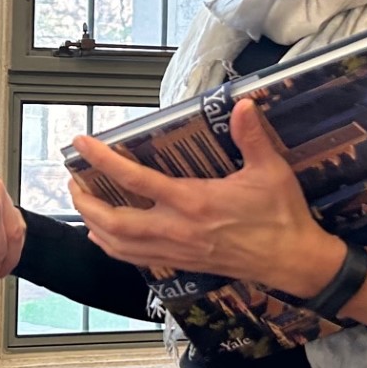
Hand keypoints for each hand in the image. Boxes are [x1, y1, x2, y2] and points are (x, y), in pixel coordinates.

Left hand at [71, 101, 366, 328]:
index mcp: (193, 202)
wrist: (292, 261)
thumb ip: (252, 137)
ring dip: (93, 225)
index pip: (134, 180)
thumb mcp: (270, 171)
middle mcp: (177, 229)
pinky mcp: (181, 263)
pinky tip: (104, 235)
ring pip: (118, 244)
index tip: (80, 143)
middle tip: (74, 181)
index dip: (102, 160)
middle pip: (112, 221)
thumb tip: (243, 105)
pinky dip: (112, 246)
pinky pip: (134, 259)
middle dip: (85, 202)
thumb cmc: (281, 216)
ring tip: (82, 204)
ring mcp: (176, 250)